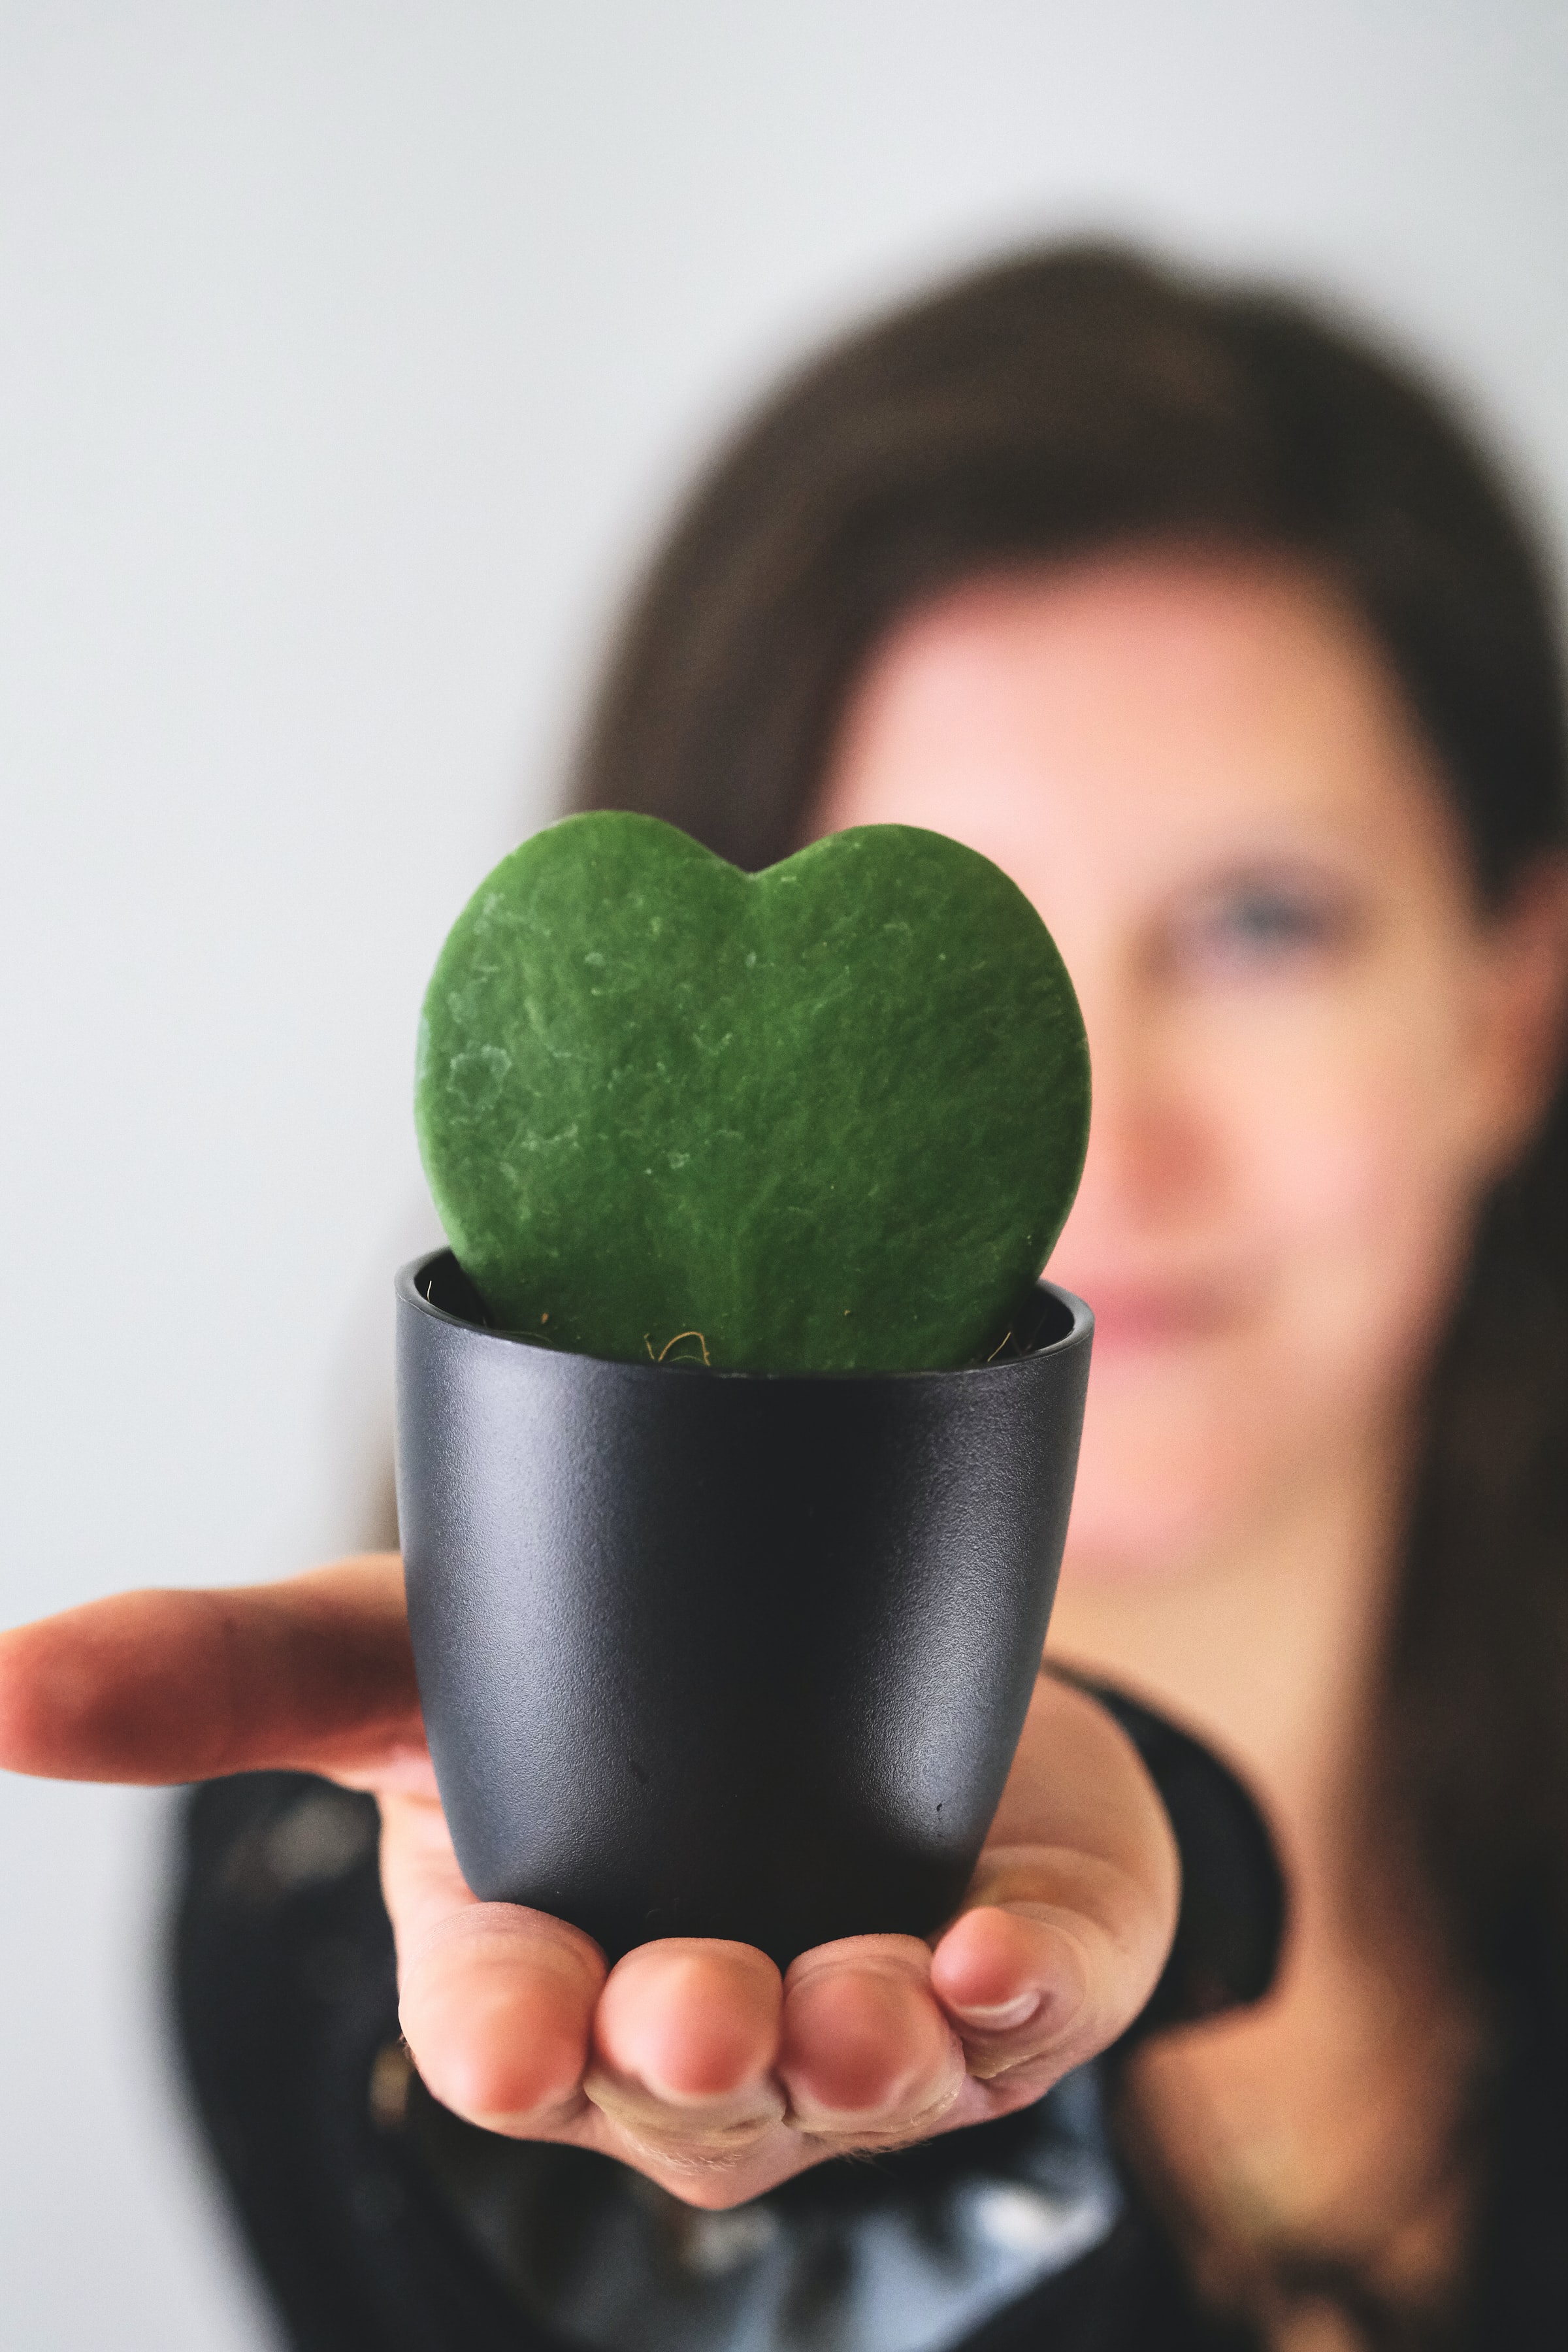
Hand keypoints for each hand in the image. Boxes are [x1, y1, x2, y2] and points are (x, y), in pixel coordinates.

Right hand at [0, 1557, 1177, 2207]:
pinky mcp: (1013, 1972)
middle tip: (691, 1999)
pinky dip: (1015, 2001)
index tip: (505, 2020)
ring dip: (852, 2050)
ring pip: (850, 2081)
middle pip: (676, 2083)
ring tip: (855, 2002)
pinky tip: (993, 1965)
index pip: (501, 2037)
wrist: (837, 1632)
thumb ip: (226, 1670)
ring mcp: (858, 2019)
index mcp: (532, 1959)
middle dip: (681, 2053)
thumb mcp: (408, 1643)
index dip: (499, 2038)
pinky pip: (1024, 2021)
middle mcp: (686, 2027)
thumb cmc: (610, 1673)